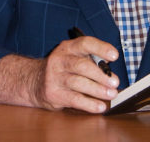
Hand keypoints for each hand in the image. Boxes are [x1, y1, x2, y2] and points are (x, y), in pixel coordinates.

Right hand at [0, 36, 118, 112]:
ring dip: (98, 90)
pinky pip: (74, 99)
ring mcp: (55, 77)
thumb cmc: (62, 68)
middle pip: (82, 66)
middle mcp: (60, 60)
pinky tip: (100, 106)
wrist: (34, 81)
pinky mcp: (54, 94)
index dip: (101, 48)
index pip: (85, 43)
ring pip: (79, 83)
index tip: (114, 56)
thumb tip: (109, 69)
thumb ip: (91, 59)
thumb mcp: (73, 57)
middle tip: (115, 82)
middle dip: (101, 75)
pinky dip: (89, 104)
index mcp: (68, 48)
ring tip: (111, 94)